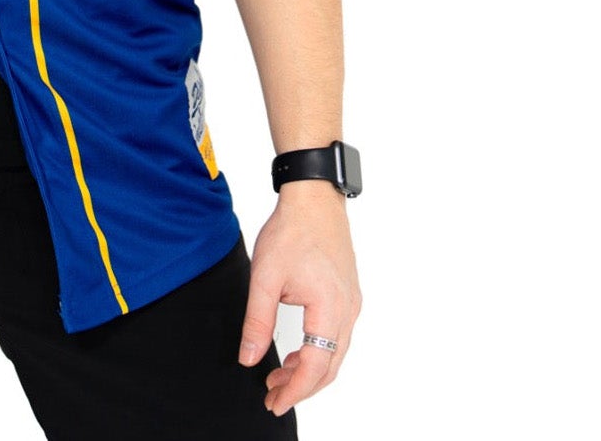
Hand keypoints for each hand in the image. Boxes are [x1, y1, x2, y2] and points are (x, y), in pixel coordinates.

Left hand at [237, 183, 360, 417]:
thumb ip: (257, 321)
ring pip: (335, 353)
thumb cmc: (292, 231)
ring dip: (309, 370)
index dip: (294, 391)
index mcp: (330, 309)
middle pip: (329, 366)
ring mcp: (351, 302)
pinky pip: (337, 335)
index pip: (314, 366)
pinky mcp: (348, 294)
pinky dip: (318, 351)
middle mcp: (348, 310)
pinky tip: (296, 351)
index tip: (274, 402)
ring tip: (279, 377)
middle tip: (273, 396)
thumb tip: (249, 357)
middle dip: (301, 387)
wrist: (314, 198)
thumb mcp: (264, 277)